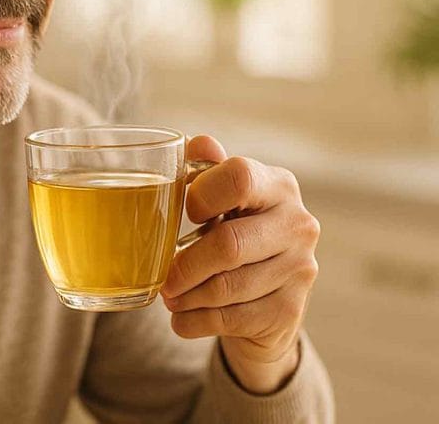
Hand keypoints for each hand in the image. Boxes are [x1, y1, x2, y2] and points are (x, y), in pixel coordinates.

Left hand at [160, 135, 320, 393]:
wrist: (268, 297)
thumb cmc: (234, 232)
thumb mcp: (221, 199)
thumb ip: (207, 169)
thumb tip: (198, 143)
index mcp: (278, 185)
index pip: (239, 177)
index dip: (202, 195)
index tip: (186, 214)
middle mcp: (298, 223)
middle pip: (229, 244)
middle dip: (186, 264)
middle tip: (163, 277)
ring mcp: (301, 268)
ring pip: (228, 287)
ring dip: (187, 296)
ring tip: (168, 297)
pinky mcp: (292, 309)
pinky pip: (233, 318)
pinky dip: (197, 321)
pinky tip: (182, 319)